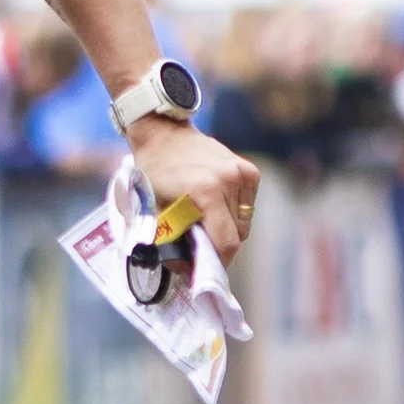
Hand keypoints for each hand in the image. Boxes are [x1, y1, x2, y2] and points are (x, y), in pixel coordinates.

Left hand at [128, 113, 259, 260]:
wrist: (163, 134)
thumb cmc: (154, 171)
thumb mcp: (154, 207)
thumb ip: (170, 239)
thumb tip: (184, 270)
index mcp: (205, 191)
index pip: (226, 242)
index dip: (218, 261)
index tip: (205, 269)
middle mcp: (229, 181)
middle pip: (237, 235)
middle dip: (219, 246)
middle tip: (199, 245)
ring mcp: (241, 174)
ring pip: (243, 222)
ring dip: (227, 228)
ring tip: (204, 220)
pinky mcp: (249, 171)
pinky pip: (247, 206)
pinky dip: (234, 213)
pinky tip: (214, 204)